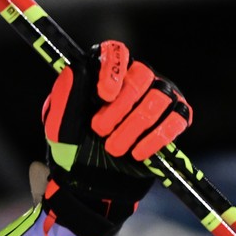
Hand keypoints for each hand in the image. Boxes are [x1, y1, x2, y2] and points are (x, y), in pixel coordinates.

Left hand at [40, 40, 191, 235]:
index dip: (113, 69)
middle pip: (141, 75)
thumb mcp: (59, 125)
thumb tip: (79, 67)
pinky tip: (137, 153)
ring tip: (113, 148)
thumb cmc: (72, 150)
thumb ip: (65, 96)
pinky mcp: (174, 120)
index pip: (115, 52)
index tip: (104, 95)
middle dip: (120, 107)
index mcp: (103, 76)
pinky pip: (176, 120)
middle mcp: (134, 81)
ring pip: (159, 97)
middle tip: (99, 131)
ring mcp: (157, 98)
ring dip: (133, 126)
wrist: (89, 183)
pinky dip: (155, 138)